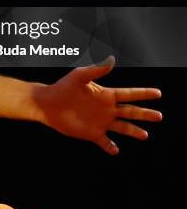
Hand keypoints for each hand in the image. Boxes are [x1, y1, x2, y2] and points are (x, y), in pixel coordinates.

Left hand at [32, 56, 161, 154]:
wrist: (48, 104)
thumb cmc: (63, 87)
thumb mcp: (80, 76)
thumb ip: (96, 70)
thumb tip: (112, 59)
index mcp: (106, 95)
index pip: (129, 94)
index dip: (143, 94)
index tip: (157, 93)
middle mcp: (106, 109)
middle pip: (130, 112)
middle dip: (145, 114)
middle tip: (159, 116)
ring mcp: (100, 122)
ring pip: (122, 127)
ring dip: (133, 131)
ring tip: (145, 135)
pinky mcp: (91, 133)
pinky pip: (104, 142)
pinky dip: (110, 147)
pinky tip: (116, 150)